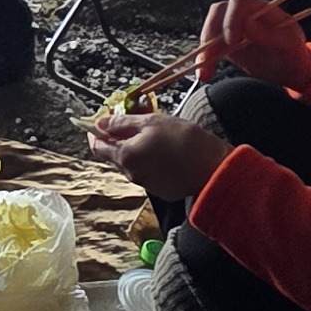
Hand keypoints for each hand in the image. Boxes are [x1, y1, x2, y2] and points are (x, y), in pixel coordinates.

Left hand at [90, 112, 232, 200]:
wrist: (213, 168)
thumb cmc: (185, 140)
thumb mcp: (152, 122)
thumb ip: (123, 123)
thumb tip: (100, 123)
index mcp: (125, 155)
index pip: (97, 146)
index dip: (96, 132)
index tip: (102, 121)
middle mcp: (130, 173)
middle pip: (114, 154)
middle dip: (119, 138)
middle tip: (134, 122)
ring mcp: (145, 183)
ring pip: (131, 163)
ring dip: (136, 149)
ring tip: (154, 135)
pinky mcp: (160, 189)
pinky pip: (147, 172)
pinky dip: (150, 161)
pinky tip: (165, 151)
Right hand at [197, 0, 310, 89]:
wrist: (291, 69)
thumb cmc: (293, 53)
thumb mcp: (289, 44)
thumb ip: (270, 34)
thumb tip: (247, 26)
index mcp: (260, 8)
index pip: (239, 4)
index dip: (231, 19)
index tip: (231, 40)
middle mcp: (243, 15)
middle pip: (217, 13)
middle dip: (210, 33)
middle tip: (210, 54)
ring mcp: (232, 29)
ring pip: (210, 31)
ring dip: (203, 51)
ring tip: (204, 71)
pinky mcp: (225, 45)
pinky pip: (210, 49)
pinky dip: (204, 61)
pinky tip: (205, 74)